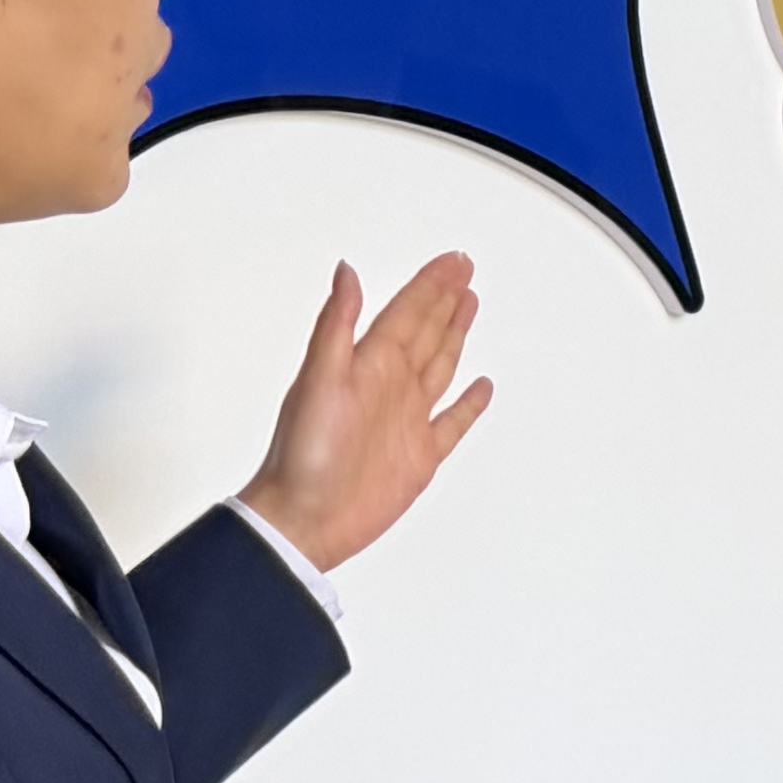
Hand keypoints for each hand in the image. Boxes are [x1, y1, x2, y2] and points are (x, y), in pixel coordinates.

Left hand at [239, 255, 490, 573]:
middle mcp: (390, 386)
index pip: (406, 311)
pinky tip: (480, 388)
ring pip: (440, 365)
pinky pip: (453, 422)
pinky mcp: (420, 455)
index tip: (454, 261)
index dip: (430, 284)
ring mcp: (407, 420)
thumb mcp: (317, 380)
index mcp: (368, 365)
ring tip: (469, 305)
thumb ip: (335, 326)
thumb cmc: (302, 456)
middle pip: (426, 330)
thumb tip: (345, 272)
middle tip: (463, 270)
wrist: (304, 520)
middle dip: (445, 298)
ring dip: (455, 334)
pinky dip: (469, 404)